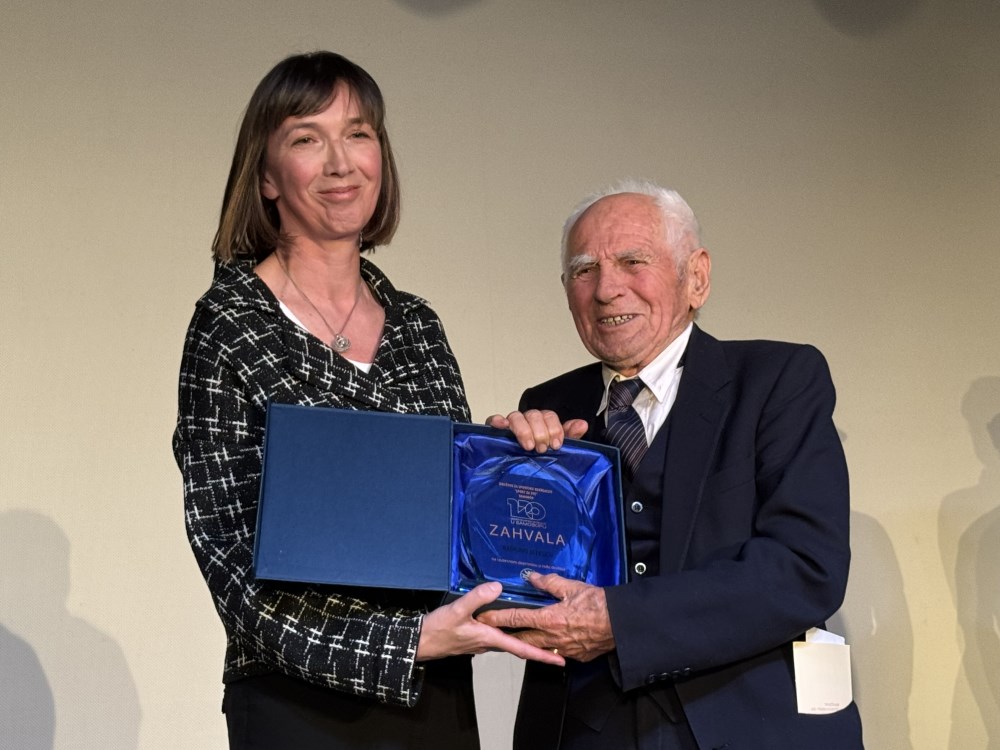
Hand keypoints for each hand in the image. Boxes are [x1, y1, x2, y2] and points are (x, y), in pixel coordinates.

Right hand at [416, 582, 564, 665]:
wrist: (420, 642)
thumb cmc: (438, 629)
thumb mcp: (457, 610)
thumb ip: (477, 598)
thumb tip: (498, 587)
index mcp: (490, 638)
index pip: (521, 648)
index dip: (542, 655)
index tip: (559, 661)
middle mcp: (489, 643)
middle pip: (519, 647)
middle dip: (539, 648)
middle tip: (558, 646)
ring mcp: (482, 642)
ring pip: (509, 641)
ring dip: (525, 640)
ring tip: (541, 633)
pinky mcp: (475, 637)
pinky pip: (498, 636)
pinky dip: (509, 632)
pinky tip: (511, 623)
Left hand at [476, 573, 614, 661]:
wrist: (620, 623)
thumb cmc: (598, 603)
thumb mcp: (572, 587)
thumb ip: (549, 582)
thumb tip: (531, 577)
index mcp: (548, 618)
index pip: (515, 618)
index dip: (497, 617)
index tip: (483, 617)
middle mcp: (551, 637)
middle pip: (520, 640)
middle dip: (503, 637)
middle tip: (489, 633)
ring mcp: (563, 649)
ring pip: (536, 649)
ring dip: (523, 645)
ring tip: (511, 641)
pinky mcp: (574, 656)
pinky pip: (555, 653)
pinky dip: (546, 649)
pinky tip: (544, 644)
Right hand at [486, 410, 588, 452]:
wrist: (519, 474)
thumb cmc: (539, 458)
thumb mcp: (556, 448)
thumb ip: (569, 436)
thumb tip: (582, 424)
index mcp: (542, 423)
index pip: (549, 416)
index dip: (554, 428)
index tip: (556, 444)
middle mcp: (527, 421)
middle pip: (534, 415)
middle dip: (540, 432)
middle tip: (542, 449)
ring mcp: (511, 425)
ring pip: (516, 417)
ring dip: (524, 430)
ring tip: (528, 446)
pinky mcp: (495, 431)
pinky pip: (493, 421)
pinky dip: (497, 421)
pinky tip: (501, 426)